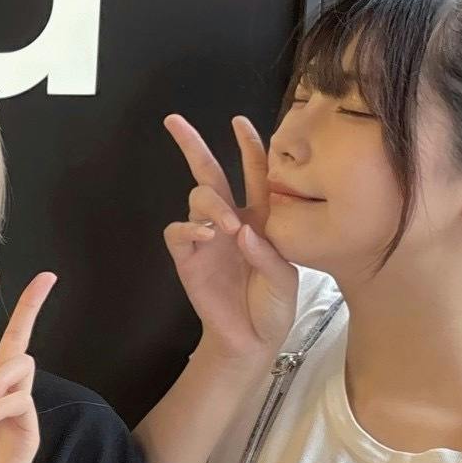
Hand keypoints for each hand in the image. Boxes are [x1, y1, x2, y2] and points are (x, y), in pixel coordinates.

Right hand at [162, 114, 297, 363]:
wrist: (252, 340)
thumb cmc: (274, 306)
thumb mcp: (287, 278)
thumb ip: (267, 253)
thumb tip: (240, 229)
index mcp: (261, 219)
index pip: (255, 174)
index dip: (248, 147)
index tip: (238, 121)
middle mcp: (231, 221)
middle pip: (209, 173)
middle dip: (192, 145)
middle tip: (174, 121)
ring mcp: (207, 239)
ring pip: (197, 198)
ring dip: (211, 203)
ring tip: (226, 226)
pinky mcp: (188, 259)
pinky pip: (178, 231)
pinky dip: (189, 228)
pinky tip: (205, 236)